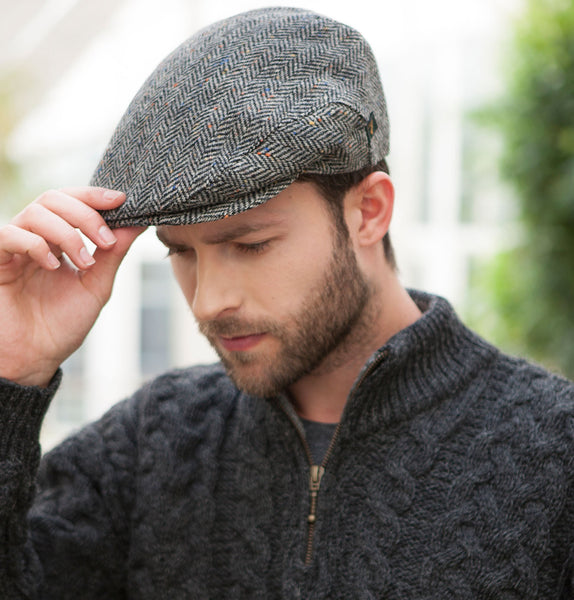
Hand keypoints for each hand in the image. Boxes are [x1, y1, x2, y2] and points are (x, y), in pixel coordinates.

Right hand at [0, 187, 144, 386]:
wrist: (35, 358)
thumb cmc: (63, 324)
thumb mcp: (97, 285)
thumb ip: (114, 253)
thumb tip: (139, 222)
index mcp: (58, 240)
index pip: (73, 202)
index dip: (95, 196)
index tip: (122, 199)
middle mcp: (34, 237)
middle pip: (54, 198)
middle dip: (86, 213)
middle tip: (106, 240)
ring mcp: (13, 247)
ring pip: (36, 212)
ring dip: (68, 232)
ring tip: (84, 262)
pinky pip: (9, 235)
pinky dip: (36, 244)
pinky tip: (53, 265)